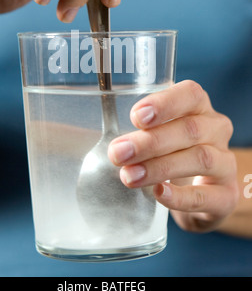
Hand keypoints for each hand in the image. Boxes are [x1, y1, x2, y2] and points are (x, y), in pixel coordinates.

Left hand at [108, 80, 238, 232]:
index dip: (164, 103)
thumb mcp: (154, 134)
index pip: (190, 94)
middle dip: (150, 141)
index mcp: (198, 108)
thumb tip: (65, 130)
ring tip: (129, 176)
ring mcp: (225, 163)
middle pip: (189, 129)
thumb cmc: (170, 153)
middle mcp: (216, 129)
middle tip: (118, 153)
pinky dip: (180, 196)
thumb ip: (126, 129)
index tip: (136, 116)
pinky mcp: (226, 196)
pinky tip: (158, 194)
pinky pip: (207, 196)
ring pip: (199, 158)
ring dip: (160, 167)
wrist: (201, 193)